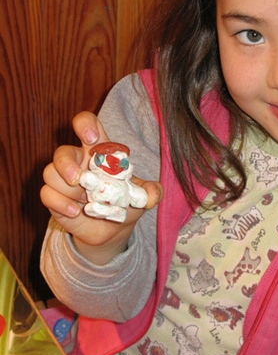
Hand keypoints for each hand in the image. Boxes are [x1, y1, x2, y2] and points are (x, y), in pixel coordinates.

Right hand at [40, 111, 162, 263]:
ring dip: (67, 189)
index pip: (87, 125)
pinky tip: (75, 212)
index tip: (90, 137)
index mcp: (99, 151)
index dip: (85, 124)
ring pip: (50, 173)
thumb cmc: (125, 202)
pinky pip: (46, 194)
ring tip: (85, 201)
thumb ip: (151, 192)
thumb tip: (154, 195)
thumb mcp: (141, 196)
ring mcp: (64, 180)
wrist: (113, 229)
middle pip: (61, 151)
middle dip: (66, 163)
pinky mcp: (55, 198)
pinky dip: (60, 203)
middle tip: (78, 178)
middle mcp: (78, 162)